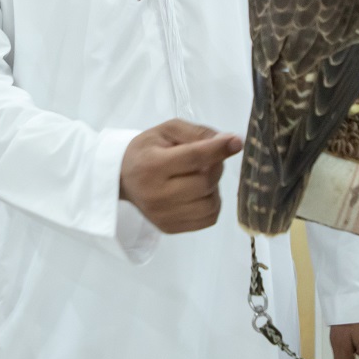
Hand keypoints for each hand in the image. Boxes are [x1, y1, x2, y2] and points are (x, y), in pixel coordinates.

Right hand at [119, 119, 242, 233]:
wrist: (122, 178)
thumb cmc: (146, 150)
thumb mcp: (166, 131)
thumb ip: (197, 133)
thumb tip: (230, 142)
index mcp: (153, 165)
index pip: (194, 157)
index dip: (218, 149)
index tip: (236, 142)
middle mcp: (157, 194)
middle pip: (205, 182)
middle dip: (214, 167)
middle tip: (206, 160)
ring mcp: (163, 215)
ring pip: (211, 203)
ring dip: (213, 188)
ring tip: (199, 178)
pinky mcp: (170, 228)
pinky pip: (208, 219)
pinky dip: (210, 204)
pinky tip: (197, 193)